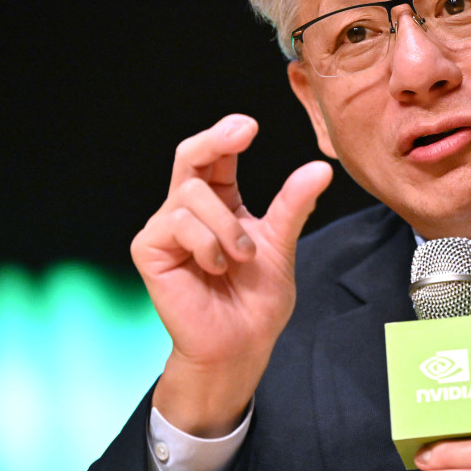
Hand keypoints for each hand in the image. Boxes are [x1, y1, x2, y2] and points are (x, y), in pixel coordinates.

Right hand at [133, 114, 331, 435]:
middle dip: (215, 139)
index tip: (250, 126)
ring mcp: (166, 227)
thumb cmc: (256, 301)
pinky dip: (206, 244)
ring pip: (193, 194)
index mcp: (220, 203)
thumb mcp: (280, 245)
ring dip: (226, 227)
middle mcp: (189, 209)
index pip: (217, 155)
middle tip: (242, 133)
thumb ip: (293, 205)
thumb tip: (320, 169)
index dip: (227, 133)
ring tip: (239, 258)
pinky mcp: (150, 248)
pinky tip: (215, 267)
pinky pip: (177, 223)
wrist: (240, 345)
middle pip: (191, 155)